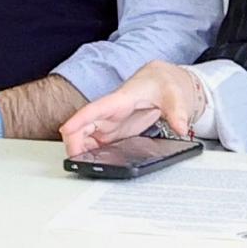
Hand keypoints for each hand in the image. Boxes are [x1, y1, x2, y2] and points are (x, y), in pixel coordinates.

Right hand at [59, 61, 211, 159]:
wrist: (165, 82)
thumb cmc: (164, 83)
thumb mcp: (175, 95)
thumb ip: (178, 112)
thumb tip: (180, 126)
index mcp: (121, 100)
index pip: (95, 109)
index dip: (78, 120)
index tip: (66, 131)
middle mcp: (109, 112)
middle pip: (82, 127)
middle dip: (74, 143)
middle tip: (77, 162)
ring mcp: (109, 123)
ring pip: (84, 137)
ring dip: (80, 150)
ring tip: (83, 165)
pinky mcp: (113, 131)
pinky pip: (94, 143)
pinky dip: (89, 153)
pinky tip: (92, 163)